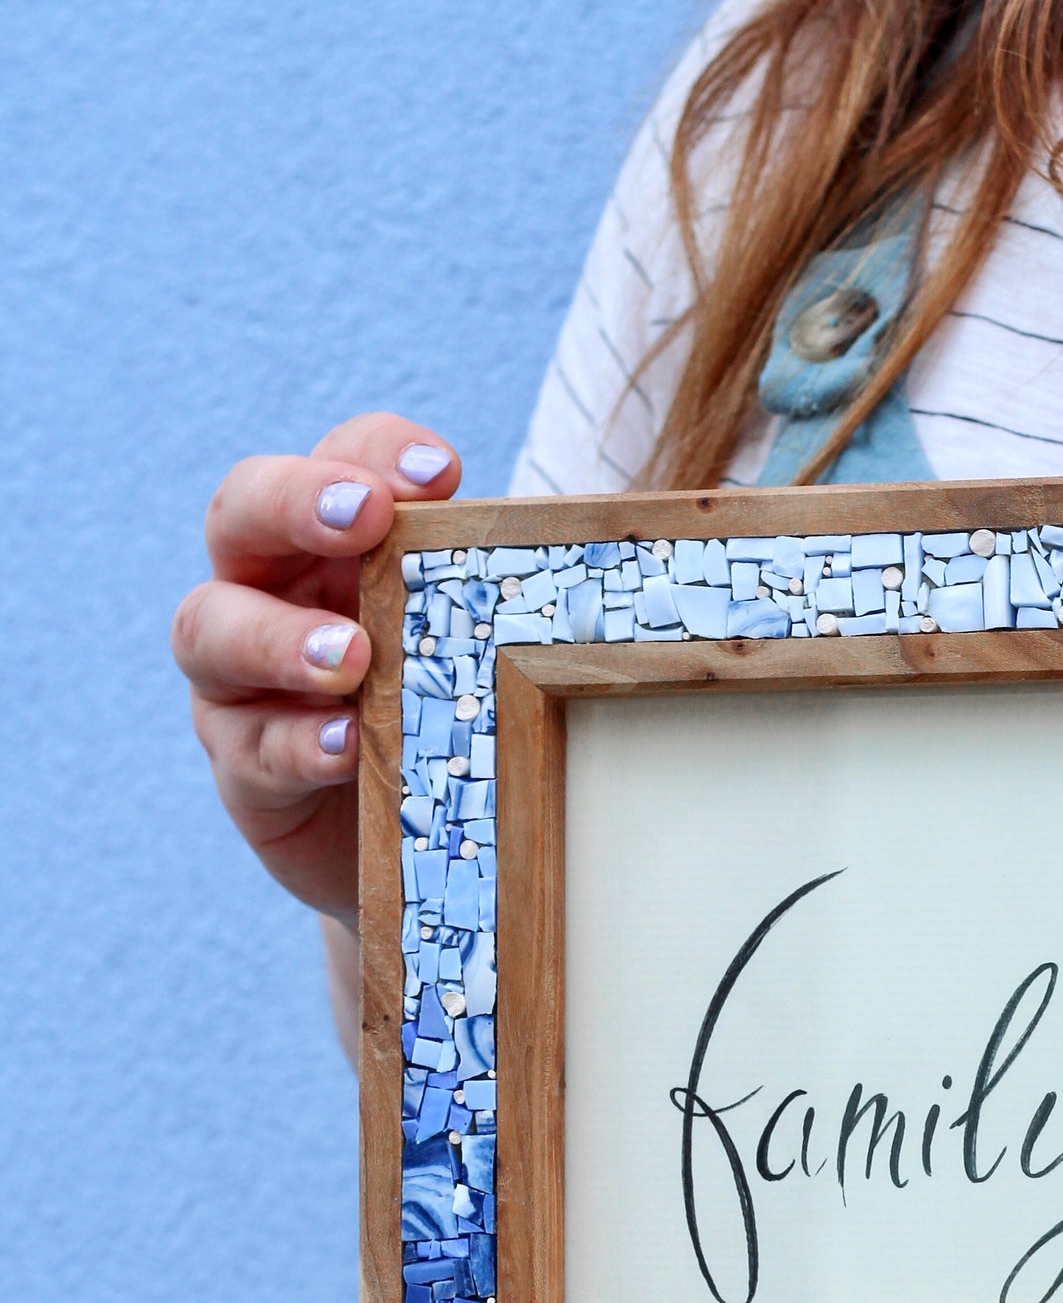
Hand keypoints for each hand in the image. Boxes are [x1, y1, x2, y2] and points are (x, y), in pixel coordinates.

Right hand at [172, 415, 461, 923]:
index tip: (442, 470)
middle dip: (297, 503)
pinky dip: (298, 744)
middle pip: (240, 512)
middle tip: (362, 516)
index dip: (377, 451)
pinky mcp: (244, 770)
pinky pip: (251, 749)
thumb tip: (613, 549)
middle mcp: (267, 590)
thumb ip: (501, 597)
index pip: (341, 460)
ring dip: (280, 636)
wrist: (424, 851)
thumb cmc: (457, 720)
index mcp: (332, 541)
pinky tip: (347, 746)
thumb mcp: (480, 650)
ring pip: (210, 629)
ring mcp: (239, 680)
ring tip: (351, 656)